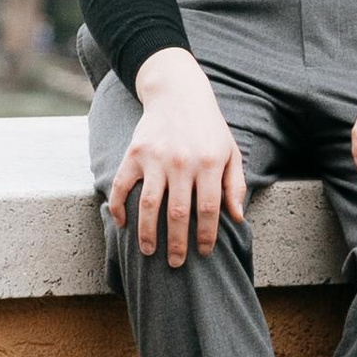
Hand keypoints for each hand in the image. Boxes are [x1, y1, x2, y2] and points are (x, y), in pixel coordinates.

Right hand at [107, 48, 246, 263]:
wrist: (178, 92)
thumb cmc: (209, 127)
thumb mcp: (230, 151)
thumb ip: (234, 184)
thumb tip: (237, 217)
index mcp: (208, 162)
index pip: (208, 209)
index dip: (206, 236)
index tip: (204, 253)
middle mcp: (181, 161)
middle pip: (178, 214)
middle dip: (176, 245)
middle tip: (176, 264)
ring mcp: (155, 158)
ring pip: (149, 206)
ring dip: (147, 234)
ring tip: (149, 252)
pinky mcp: (134, 153)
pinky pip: (123, 186)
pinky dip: (119, 207)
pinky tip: (122, 224)